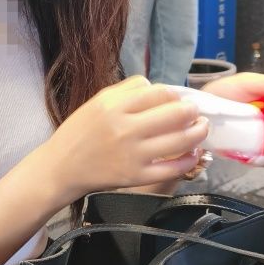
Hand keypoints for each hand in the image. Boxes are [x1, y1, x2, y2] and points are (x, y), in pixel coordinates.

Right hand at [45, 76, 209, 200]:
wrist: (61, 167)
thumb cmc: (80, 133)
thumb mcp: (98, 102)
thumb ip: (127, 90)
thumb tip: (158, 88)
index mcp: (113, 107)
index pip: (158, 92)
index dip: (175, 94)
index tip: (178, 99)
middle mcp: (125, 129)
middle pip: (175, 114)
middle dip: (192, 111)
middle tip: (196, 112)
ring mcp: (132, 155)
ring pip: (180, 140)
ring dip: (198, 132)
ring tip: (201, 128)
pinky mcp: (136, 177)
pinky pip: (172, 168)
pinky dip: (189, 159)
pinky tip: (193, 153)